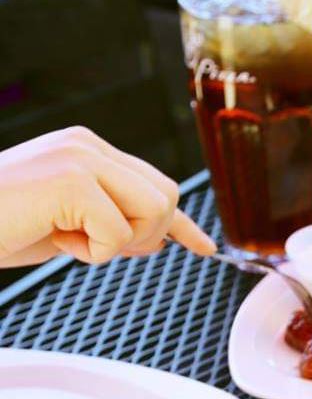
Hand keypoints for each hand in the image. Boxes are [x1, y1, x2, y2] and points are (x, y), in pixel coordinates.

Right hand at [0, 127, 215, 267]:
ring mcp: (81, 158)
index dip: (181, 223)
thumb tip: (158, 239)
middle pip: (166, 198)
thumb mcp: (68, 227)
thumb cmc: (0, 225)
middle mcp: (89, 146)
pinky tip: (54, 237)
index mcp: (88, 151)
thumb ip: (112, 224)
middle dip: (143, 235)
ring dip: (119, 242)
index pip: (156, 185)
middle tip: (92, 243)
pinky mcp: (72, 180)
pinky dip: (91, 252)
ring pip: (154, 211)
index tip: (205, 247)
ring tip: (71, 238)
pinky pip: (118, 233)